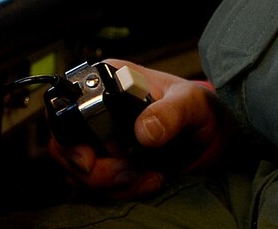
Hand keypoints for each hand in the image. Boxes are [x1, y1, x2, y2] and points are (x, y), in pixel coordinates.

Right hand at [50, 61, 229, 199]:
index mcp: (107, 83)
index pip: (64, 105)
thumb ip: (170, 112)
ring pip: (78, 173)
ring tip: (149, 178)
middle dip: (94, 170)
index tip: (88, 159)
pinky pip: (96, 188)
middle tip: (130, 173)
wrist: (213, 138)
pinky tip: (148, 182)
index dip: (67, 134)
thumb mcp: (192, 104)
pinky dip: (119, 193)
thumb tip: (143, 132)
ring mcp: (100, 142)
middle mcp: (96, 111)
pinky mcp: (110, 166)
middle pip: (64, 146)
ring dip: (112, 184)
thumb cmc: (200, 110)